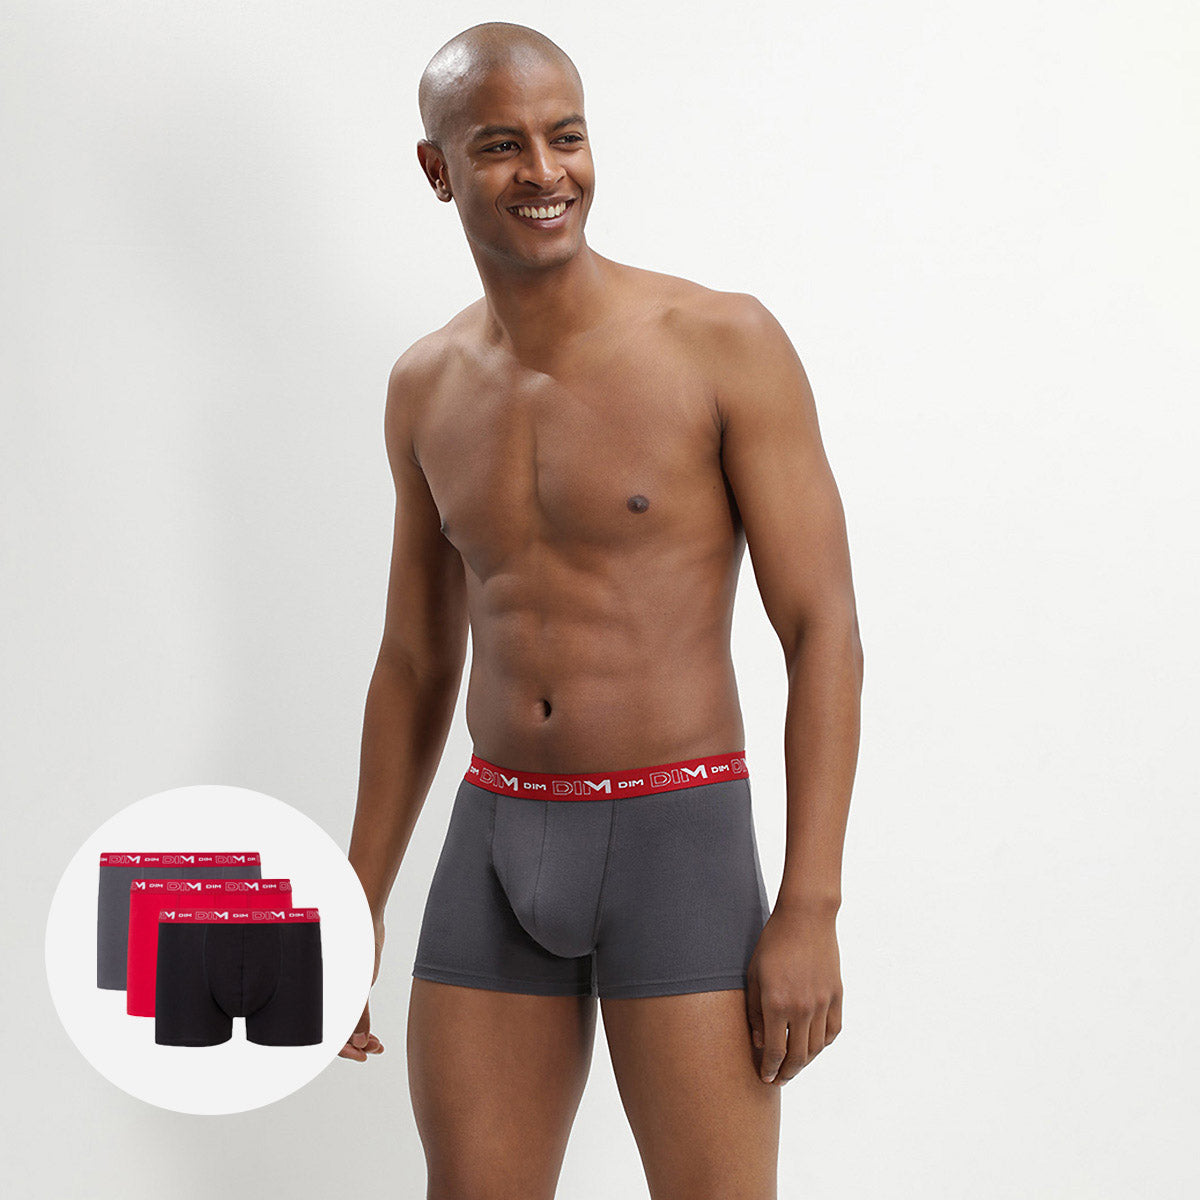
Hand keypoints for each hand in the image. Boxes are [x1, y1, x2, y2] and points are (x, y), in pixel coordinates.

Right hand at [340, 915, 385, 1061]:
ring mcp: (337, 991)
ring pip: (343, 1024)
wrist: (362, 914)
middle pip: (335, 1033)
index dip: (344, 1050)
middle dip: (354, 1046)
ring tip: (376, 1044)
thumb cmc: (357, 941)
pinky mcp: (347, 984)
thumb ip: (359, 1012)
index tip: (364, 1055)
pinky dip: (359, 1023)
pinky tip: (371, 1032)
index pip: (328, 1035)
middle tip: (375, 1049)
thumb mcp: (361, 981)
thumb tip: (359, 1041)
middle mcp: (328, 995)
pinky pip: (349, 1011)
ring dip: (358, 1037)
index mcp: (324, 996)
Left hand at [745, 902, 841, 1084]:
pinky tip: (813, 1045)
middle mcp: (802, 1008)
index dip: (769, 1069)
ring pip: (817, 1047)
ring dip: (805, 1062)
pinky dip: (823, 1043)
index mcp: (776, 1004)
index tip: (764, 1078)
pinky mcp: (837, 995)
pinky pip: (832, 1030)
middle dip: (786, 1073)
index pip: (774, 1051)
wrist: (806, 918)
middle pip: (798, 1057)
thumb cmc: (772, 943)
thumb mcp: (753, 975)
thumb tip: (759, 1042)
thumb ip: (754, 1012)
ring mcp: (822, 1003)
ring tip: (794, 1065)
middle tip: (778, 1079)